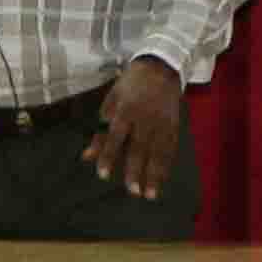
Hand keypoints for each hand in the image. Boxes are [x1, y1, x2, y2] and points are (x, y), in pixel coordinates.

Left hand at [85, 59, 187, 201]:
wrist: (161, 66)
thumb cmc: (130, 85)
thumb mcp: (111, 101)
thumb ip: (101, 130)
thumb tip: (87, 156)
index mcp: (125, 110)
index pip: (115, 137)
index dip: (109, 156)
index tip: (104, 175)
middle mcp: (144, 118)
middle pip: (139, 148)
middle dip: (136, 171)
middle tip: (132, 192)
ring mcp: (162, 122)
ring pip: (158, 152)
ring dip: (154, 175)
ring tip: (150, 195)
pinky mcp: (174, 125)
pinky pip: (170, 149)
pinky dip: (167, 166)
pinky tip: (163, 180)